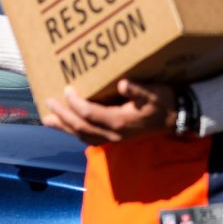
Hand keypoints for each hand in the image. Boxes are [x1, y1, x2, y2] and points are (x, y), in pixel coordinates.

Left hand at [42, 80, 176, 145]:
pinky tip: (66, 125)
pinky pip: (89, 138)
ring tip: (48, 119)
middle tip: (47, 102)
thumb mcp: (155, 92)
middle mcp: (113, 134)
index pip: (89, 114)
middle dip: (62, 116)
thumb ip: (139, 90)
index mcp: (120, 121)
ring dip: (64, 127)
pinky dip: (74, 132)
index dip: (75, 103)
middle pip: (81, 127)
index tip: (66, 89)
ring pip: (82, 135)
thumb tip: (123, 84)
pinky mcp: (114, 139)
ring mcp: (113, 139)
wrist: (175, 119)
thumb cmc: (163, 102)